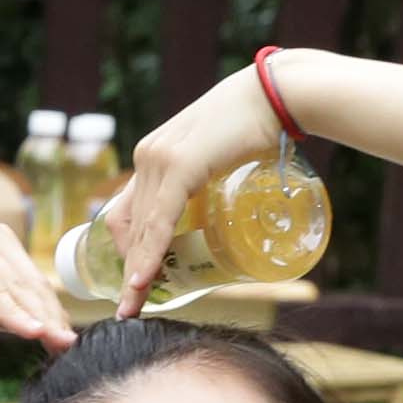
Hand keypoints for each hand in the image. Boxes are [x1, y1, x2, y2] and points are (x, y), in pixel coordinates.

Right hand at [0, 205, 74, 347]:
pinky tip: (30, 332)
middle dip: (50, 315)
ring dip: (36, 316)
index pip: (29, 276)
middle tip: (69, 345)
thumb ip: (0, 311)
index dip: (50, 309)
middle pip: (26, 279)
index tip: (66, 339)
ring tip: (57, 342)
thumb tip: (40, 328)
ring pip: (11, 285)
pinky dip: (10, 313)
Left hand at [95, 54, 306, 317]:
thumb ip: (206, 181)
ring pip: (142, 228)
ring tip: (132, 307)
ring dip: (136, 271)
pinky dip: (149, 251)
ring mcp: (160, 159)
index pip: (128, 212)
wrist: (275, 94)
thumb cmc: (256, 125)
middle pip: (129, 225)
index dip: (128, 250)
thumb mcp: (218, 158)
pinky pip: (159, 218)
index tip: (131, 283)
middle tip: (128, 308)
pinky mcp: (180, 165)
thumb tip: (216, 215)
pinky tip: (142, 278)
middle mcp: (147, 157)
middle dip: (127, 270)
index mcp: (152, 155)